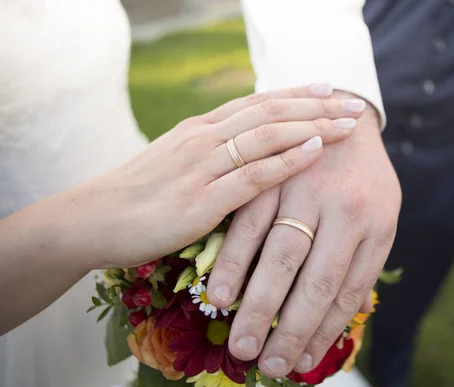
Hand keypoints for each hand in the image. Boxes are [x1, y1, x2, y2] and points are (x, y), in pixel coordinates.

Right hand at [55, 85, 364, 269]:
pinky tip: (315, 151)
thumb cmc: (136, 196)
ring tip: (348, 125)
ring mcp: (202, 167)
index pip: (258, 103)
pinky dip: (288, 161)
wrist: (90, 219)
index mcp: (199, 129)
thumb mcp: (174, 162)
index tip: (330, 92)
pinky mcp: (200, 201)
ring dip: (313, 127)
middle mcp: (204, 138)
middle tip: (355, 105)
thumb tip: (244, 153)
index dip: (297, 96)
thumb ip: (209, 154)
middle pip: (271, 112)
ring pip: (267, 136)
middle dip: (318, 107)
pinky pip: (253, 176)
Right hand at [207, 93, 401, 377]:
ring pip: (283, 258)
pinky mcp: (276, 174)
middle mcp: (347, 208)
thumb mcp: (379, 215)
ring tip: (244, 346)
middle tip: (270, 366)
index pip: (349, 291)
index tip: (300, 362)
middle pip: (318, 281)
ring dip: (260, 306)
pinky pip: (252, 225)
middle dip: (292, 331)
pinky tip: (222, 295)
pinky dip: (236, 264)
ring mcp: (309, 189)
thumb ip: (362, 260)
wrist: (350, 113)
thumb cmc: (363, 176)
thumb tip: (333, 318)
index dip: (325, 332)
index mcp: (377, 224)